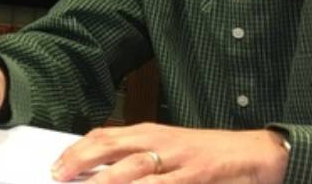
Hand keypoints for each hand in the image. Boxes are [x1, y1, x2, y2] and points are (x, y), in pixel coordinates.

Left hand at [50, 122, 288, 182]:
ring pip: (133, 168)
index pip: (104, 135)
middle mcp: (158, 141)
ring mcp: (177, 159)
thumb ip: (138, 156)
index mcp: (148, 132)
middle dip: (81, 160)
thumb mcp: (168, 148)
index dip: (78, 149)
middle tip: (60, 175)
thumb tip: (101, 170)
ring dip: (106, 180)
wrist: (253, 153)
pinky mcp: (195, 176)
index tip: (57, 164)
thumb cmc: (205, 153)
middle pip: (111, 146)